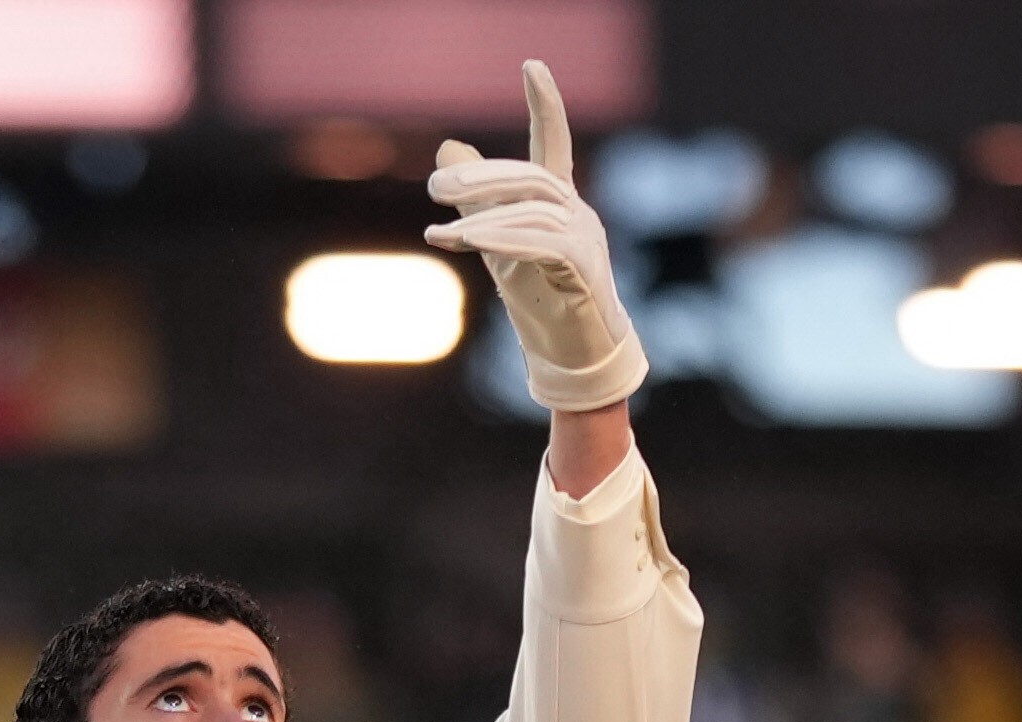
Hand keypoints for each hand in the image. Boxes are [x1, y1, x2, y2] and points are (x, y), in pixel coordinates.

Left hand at [424, 62, 646, 413]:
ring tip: (438, 231)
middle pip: (529, 177)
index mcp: (558, 202)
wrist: (572, 357)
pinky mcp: (584, 268)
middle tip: (434, 187)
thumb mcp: (495, 242)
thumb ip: (474, 198)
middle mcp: (577, 212)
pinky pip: (543, 241)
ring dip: (480, 218)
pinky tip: (468, 241)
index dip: (544, 103)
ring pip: (532, 210)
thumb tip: (447, 146)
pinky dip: (502, 239)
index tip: (531, 63)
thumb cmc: (540, 301)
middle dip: (481, 177)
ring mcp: (586, 238)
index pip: (553, 141)